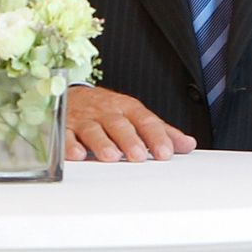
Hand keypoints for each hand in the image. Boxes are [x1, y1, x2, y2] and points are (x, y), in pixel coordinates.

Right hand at [64, 85, 196, 161]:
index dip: (156, 136)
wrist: (70, 95)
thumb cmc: (106, 110)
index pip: (145, 121)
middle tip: (138, 156)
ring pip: (93, 129)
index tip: (165, 152)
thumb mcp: (134, 116)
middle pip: (119, 124)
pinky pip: (65, 134)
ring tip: (111, 156)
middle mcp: (106, 112)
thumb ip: (160, 131)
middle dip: (129, 140)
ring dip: (102, 142)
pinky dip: (69, 144)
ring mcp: (84, 119)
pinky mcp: (63, 127)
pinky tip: (76, 154)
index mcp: (126, 109)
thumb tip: (187, 144)